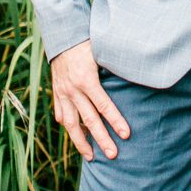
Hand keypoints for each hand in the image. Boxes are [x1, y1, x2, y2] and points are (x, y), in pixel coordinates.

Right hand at [51, 39, 129, 160]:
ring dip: (82, 142)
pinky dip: (69, 126)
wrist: (62, 34)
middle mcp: (73, 89)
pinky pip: (62, 114)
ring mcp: (63, 93)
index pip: (104, 106)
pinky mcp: (57, 92)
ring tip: (91, 156)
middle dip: (102, 138)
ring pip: (72, 124)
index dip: (116, 121)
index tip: (126, 134)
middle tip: (113, 154)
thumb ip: (113, 69)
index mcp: (86, 79)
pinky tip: (76, 134)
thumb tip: (134, 80)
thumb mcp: (102, 52)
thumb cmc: (87, 41)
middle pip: (90, 120)